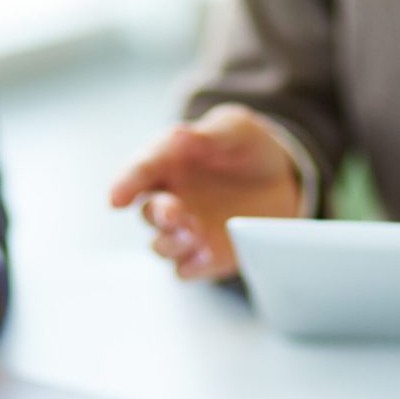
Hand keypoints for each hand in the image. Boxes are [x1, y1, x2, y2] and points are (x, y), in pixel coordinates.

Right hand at [110, 104, 302, 279]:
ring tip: (196, 232)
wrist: (282, 181)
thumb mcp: (237, 128)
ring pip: (162, 246)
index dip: (125, 184)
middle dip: (158, 215)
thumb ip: (211, 134)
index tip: (117, 199)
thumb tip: (180, 136)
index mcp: (168, 162)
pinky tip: (207, 256)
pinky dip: (192, 266)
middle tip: (175, 212)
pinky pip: (186, 269)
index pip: (140, 171)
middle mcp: (171, 199)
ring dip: (173, 242)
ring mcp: (186, 231)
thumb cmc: (249, 148)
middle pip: (149, 213)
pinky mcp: (204, 257)